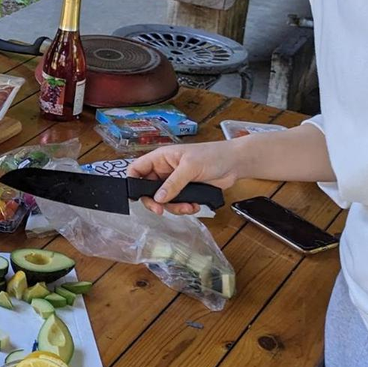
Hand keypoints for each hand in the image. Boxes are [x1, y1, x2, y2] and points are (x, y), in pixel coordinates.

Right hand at [127, 139, 246, 214]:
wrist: (235, 163)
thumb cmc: (212, 156)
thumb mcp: (190, 167)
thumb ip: (173, 183)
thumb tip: (157, 198)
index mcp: (160, 159)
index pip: (137, 169)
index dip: (132, 181)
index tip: (136, 197)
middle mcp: (165, 170)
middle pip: (148, 189)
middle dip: (155, 201)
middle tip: (160, 210)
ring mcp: (175, 182)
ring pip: (164, 200)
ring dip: (174, 207)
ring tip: (189, 207)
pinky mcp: (186, 191)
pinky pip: (177, 203)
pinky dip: (184, 208)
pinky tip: (195, 206)